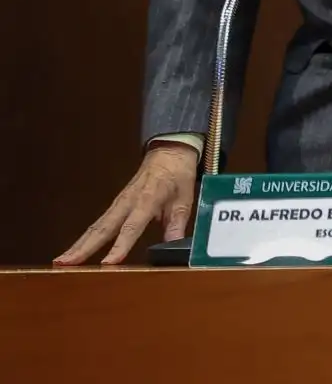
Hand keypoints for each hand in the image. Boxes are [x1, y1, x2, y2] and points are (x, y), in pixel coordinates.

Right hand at [56, 143, 198, 265]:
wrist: (168, 152)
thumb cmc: (177, 174)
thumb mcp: (185, 196)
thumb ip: (178, 222)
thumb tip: (174, 244)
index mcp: (147, 199)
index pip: (132, 226)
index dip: (120, 245)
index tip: (109, 263)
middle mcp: (127, 202)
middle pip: (103, 228)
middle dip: (84, 247)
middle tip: (65, 264)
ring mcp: (118, 203)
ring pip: (96, 227)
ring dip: (78, 245)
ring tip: (61, 262)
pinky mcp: (115, 206)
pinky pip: (98, 224)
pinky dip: (85, 239)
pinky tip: (74, 252)